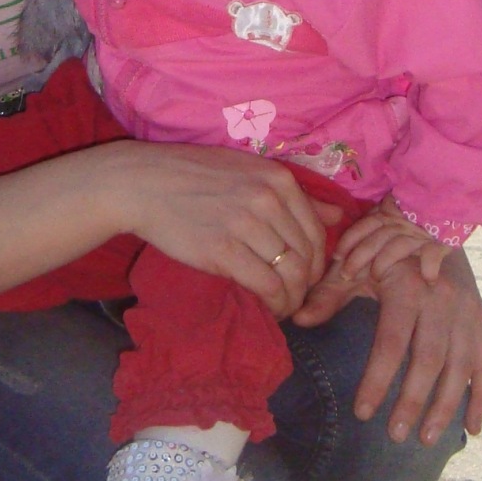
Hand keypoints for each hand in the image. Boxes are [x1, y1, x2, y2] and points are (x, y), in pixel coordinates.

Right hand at [111, 142, 329, 318]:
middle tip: (295, 297)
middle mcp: (268, 200)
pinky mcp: (223, 250)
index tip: (306, 276)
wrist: (143, 183)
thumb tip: (338, 216)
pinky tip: (270, 309)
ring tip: (283, 307)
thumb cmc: (193, 175)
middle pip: (307, 256)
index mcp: (278, 179)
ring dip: (292, 299)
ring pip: (290, 274)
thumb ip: (296, 195)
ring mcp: (246, 225)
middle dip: (307, 285)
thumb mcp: (249, 171)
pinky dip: (275, 304)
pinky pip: (265, 286)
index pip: (316, 231)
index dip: (317, 262)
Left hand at [293, 246, 481, 445]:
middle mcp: (442, 300)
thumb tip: (299, 320)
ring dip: (446, 407)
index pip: (392, 342)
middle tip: (395, 435)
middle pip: (428, 360)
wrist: (431, 226)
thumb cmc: (384, 253)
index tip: (362, 412)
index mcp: (408, 288)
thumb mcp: (356, 268)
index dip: (378, 379)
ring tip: (426, 439)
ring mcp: (466, 312)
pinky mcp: (481, 321)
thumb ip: (328, 295)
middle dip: (412, 401)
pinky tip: (472, 428)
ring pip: (460, 367)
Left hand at [334, 200, 449, 286]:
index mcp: (387, 213)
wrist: (448, 196)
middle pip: (374, 239)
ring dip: (384, 262)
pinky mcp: (440, 240)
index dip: (348, 241)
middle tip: (345, 276)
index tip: (336, 257)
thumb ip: (376, 221)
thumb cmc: (416, 211)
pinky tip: (427, 279)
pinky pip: (433, 253)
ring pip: (397, 246)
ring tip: (375, 277)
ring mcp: (419, 231)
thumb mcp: (393, 211)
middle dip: (357, 258)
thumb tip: (348, 245)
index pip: (363, 227)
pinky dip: (430, 266)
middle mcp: (400, 222)